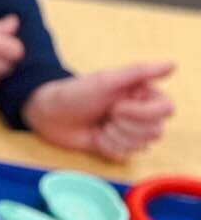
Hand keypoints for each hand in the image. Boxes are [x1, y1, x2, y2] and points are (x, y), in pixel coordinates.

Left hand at [22, 62, 174, 158]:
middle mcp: (140, 112)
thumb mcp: (106, 81)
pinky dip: (108, 148)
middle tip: (105, 115)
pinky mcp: (117, 147)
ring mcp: (129, 131)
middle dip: (125, 125)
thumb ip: (139, 72)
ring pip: (142, 145)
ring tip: (99, 125)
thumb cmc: (75, 93)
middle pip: (156, 131)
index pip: (166, 110)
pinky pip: (126, 156)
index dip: (142, 113)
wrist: (48, 115)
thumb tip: (172, 64)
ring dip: (115, 136)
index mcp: (142, 93)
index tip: (116, 106)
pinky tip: (96, 137)